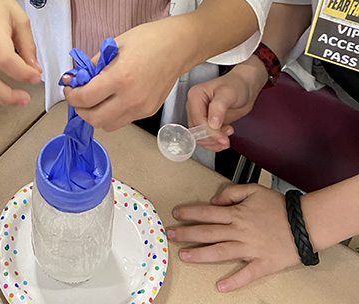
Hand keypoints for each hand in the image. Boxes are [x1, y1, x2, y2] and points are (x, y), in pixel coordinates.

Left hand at [63, 20, 184, 130]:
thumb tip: (78, 78)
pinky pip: (123, 120)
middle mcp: (131, 98)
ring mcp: (141, 108)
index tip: (69, 88)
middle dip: (80, 109)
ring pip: (108, 125)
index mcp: (120, 78)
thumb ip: (94, 65)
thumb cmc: (149, 40)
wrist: (178, 46)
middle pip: (94, 119)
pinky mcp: (149, 112)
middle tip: (77, 97)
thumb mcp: (115, 46)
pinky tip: (112, 99)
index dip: (71, 95)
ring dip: (96, 115)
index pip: (85, 98)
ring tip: (94, 99)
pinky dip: (112, 114)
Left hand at [167, 184, 299, 291]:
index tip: (177, 214)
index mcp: (237, 213)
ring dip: (201, 255)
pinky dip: (233, 282)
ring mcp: (250, 249)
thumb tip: (215, 201)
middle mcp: (240, 231)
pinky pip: (246, 274)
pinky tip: (220, 286)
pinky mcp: (262, 264)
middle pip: (208, 232)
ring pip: (220, 252)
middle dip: (187, 234)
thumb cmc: (279, 206)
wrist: (304, 222)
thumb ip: (231, 193)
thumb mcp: (253, 189)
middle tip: (171, 235)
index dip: (190, 213)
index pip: (207, 213)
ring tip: (185, 256)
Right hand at [186, 58, 266, 150]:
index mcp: (195, 95)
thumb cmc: (236, 85)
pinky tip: (224, 138)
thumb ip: (219, 106)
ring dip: (213, 142)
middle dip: (211, 138)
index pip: (197, 120)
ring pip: (199, 137)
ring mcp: (200, 115)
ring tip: (226, 137)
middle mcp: (194, 106)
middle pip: (196, 130)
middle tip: (225, 139)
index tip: (222, 137)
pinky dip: (214, 143)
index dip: (209, 131)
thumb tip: (212, 123)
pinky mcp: (206, 123)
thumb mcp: (228, 92)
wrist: (244, 88)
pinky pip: (205, 138)